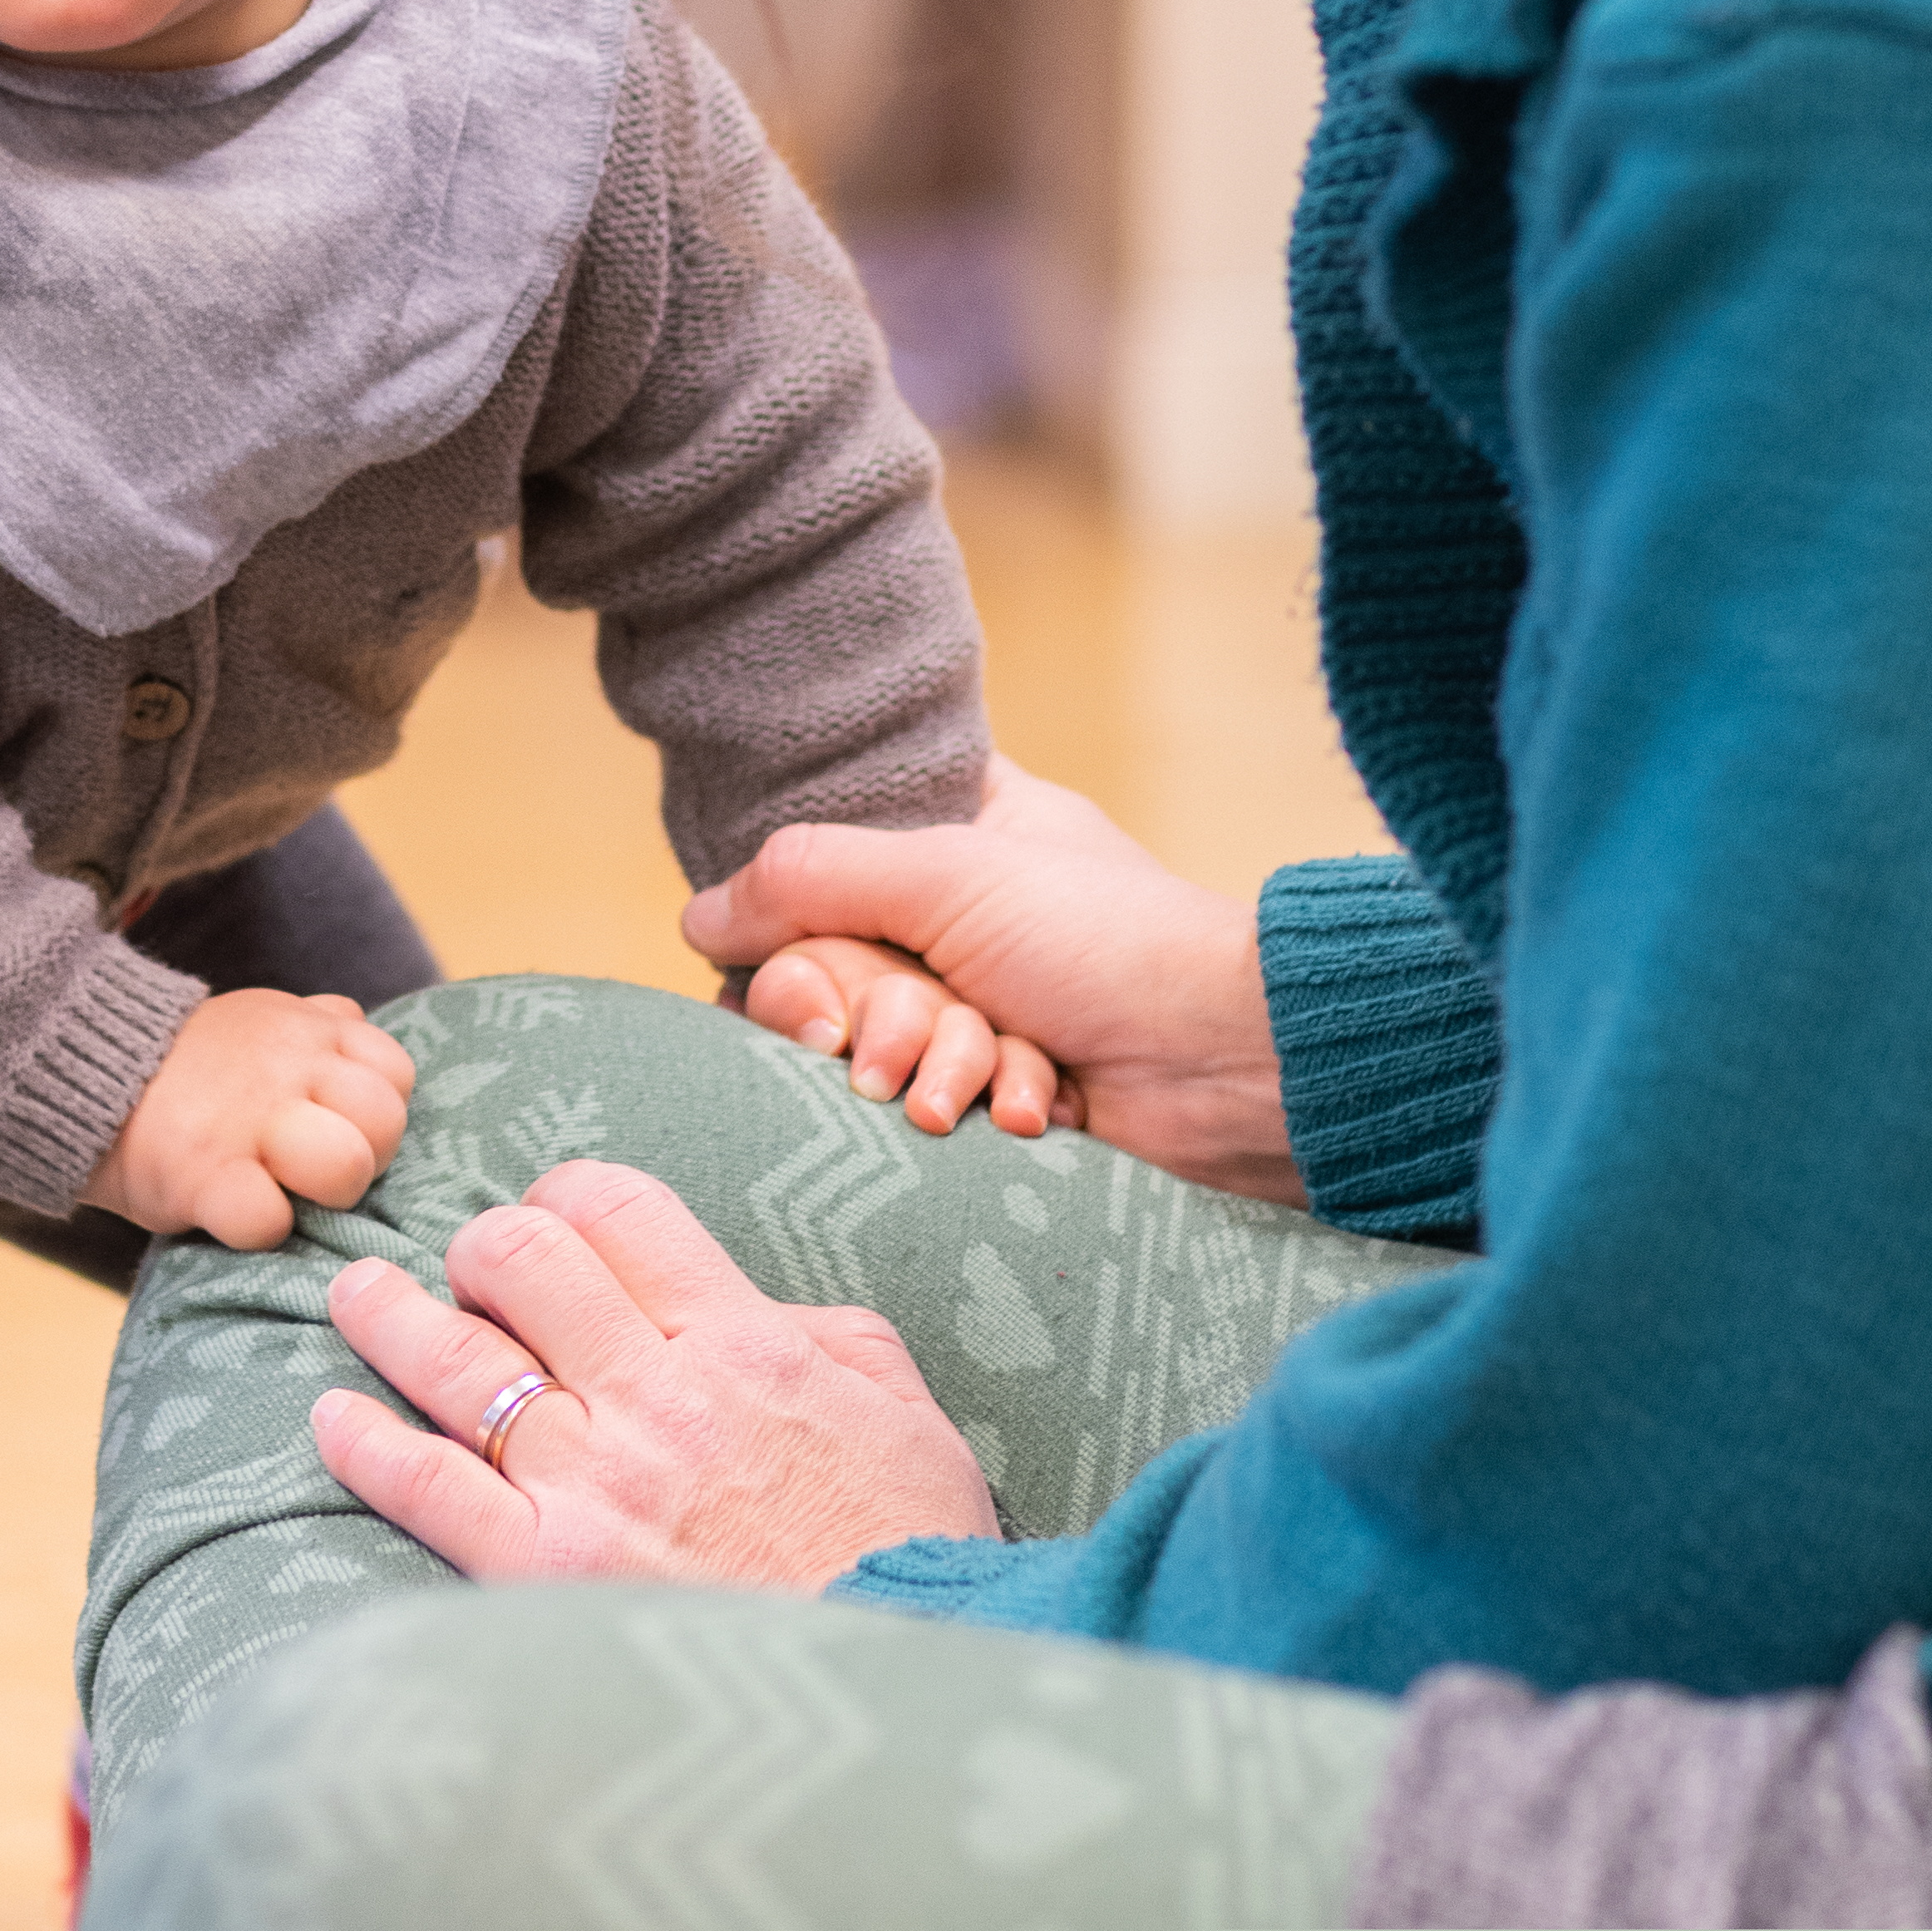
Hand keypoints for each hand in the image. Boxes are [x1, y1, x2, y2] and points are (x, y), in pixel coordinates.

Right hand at [89, 988, 416, 1254]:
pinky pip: (270, 1221)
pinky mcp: (205, 1175)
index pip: (396, 1074)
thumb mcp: (259, 1020)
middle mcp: (289, 1069)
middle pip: (383, 1122)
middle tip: (311, 1169)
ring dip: (322, 1196)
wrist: (81, 1073)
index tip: (334, 1125)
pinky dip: (258, 1229)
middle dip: (362, 1158)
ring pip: (345, 1166)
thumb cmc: (188, 1067)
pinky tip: (233, 1213)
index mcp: (308, 1031)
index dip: (375, 1112)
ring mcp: (249, 1122)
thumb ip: (317, 1026)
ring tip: (282, 1190)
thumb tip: (359, 1026)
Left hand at [314, 1156, 997, 1590]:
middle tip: (469, 1266)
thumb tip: (747, 1306)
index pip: (619, 1211)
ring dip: (387, 1314)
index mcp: (744, 1346)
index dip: (567, 1197)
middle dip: (482, 1245)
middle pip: (522, 1260)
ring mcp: (591, 1484)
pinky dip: (362, 1443)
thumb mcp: (905, 1416)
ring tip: (357, 1297)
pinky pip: (422, 1486)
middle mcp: (655, 1397)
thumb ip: (827, 1338)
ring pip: (452, 1358)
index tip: (551, 1218)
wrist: (892, 1713)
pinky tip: (333, 1419)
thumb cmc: (908, 1560)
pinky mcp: (541, 1574)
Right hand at [686, 751, 1308, 1202]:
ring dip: (936, 1065)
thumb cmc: (1110, 943)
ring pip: (881, 1044)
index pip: (824, 862)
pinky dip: (984, 1105)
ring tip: (993, 1070)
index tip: (815, 951)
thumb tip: (697, 920)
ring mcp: (989, 1000)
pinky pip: (940, 1101)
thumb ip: (807, 878)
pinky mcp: (1008, 1084)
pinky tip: (1036, 1105)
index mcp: (964, 825)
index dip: (804, 921)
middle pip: (836, 967)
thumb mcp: (947, 875)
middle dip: (877, 1011)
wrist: (1234, 1066)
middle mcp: (967, 912)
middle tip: (906, 1030)